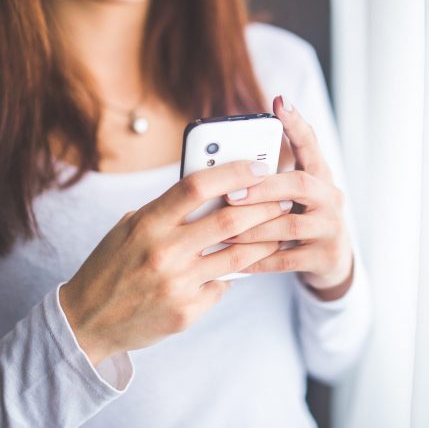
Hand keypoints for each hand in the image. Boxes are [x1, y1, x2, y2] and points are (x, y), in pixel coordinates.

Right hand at [59, 160, 291, 365]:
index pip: (197, 186)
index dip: (232, 172)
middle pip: (228, 220)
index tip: (257, 166)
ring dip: (264, 241)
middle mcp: (164, 251)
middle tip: (282, 198)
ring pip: (238, 257)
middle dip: (264, 206)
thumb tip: (212, 193)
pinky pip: (223, 285)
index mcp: (147, 223)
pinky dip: (234, 274)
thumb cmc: (111, 265)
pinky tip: (241, 267)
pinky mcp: (187, 311)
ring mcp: (177, 284)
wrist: (88, 320)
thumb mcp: (130, 228)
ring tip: (279, 230)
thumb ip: (167, 210)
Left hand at [222, 95, 353, 300]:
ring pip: (290, 225)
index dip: (296, 124)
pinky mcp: (326, 256)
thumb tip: (225, 167)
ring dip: (254, 228)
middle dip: (263, 188)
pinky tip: (236, 261)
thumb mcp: (294, 196)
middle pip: (299, 184)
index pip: (310, 144)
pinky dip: (259, 260)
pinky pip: (286, 259)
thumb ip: (271, 180)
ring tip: (224, 231)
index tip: (279, 102)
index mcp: (320, 176)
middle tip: (230, 194)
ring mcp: (331, 228)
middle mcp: (330, 197)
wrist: (332, 260)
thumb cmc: (302, 218)